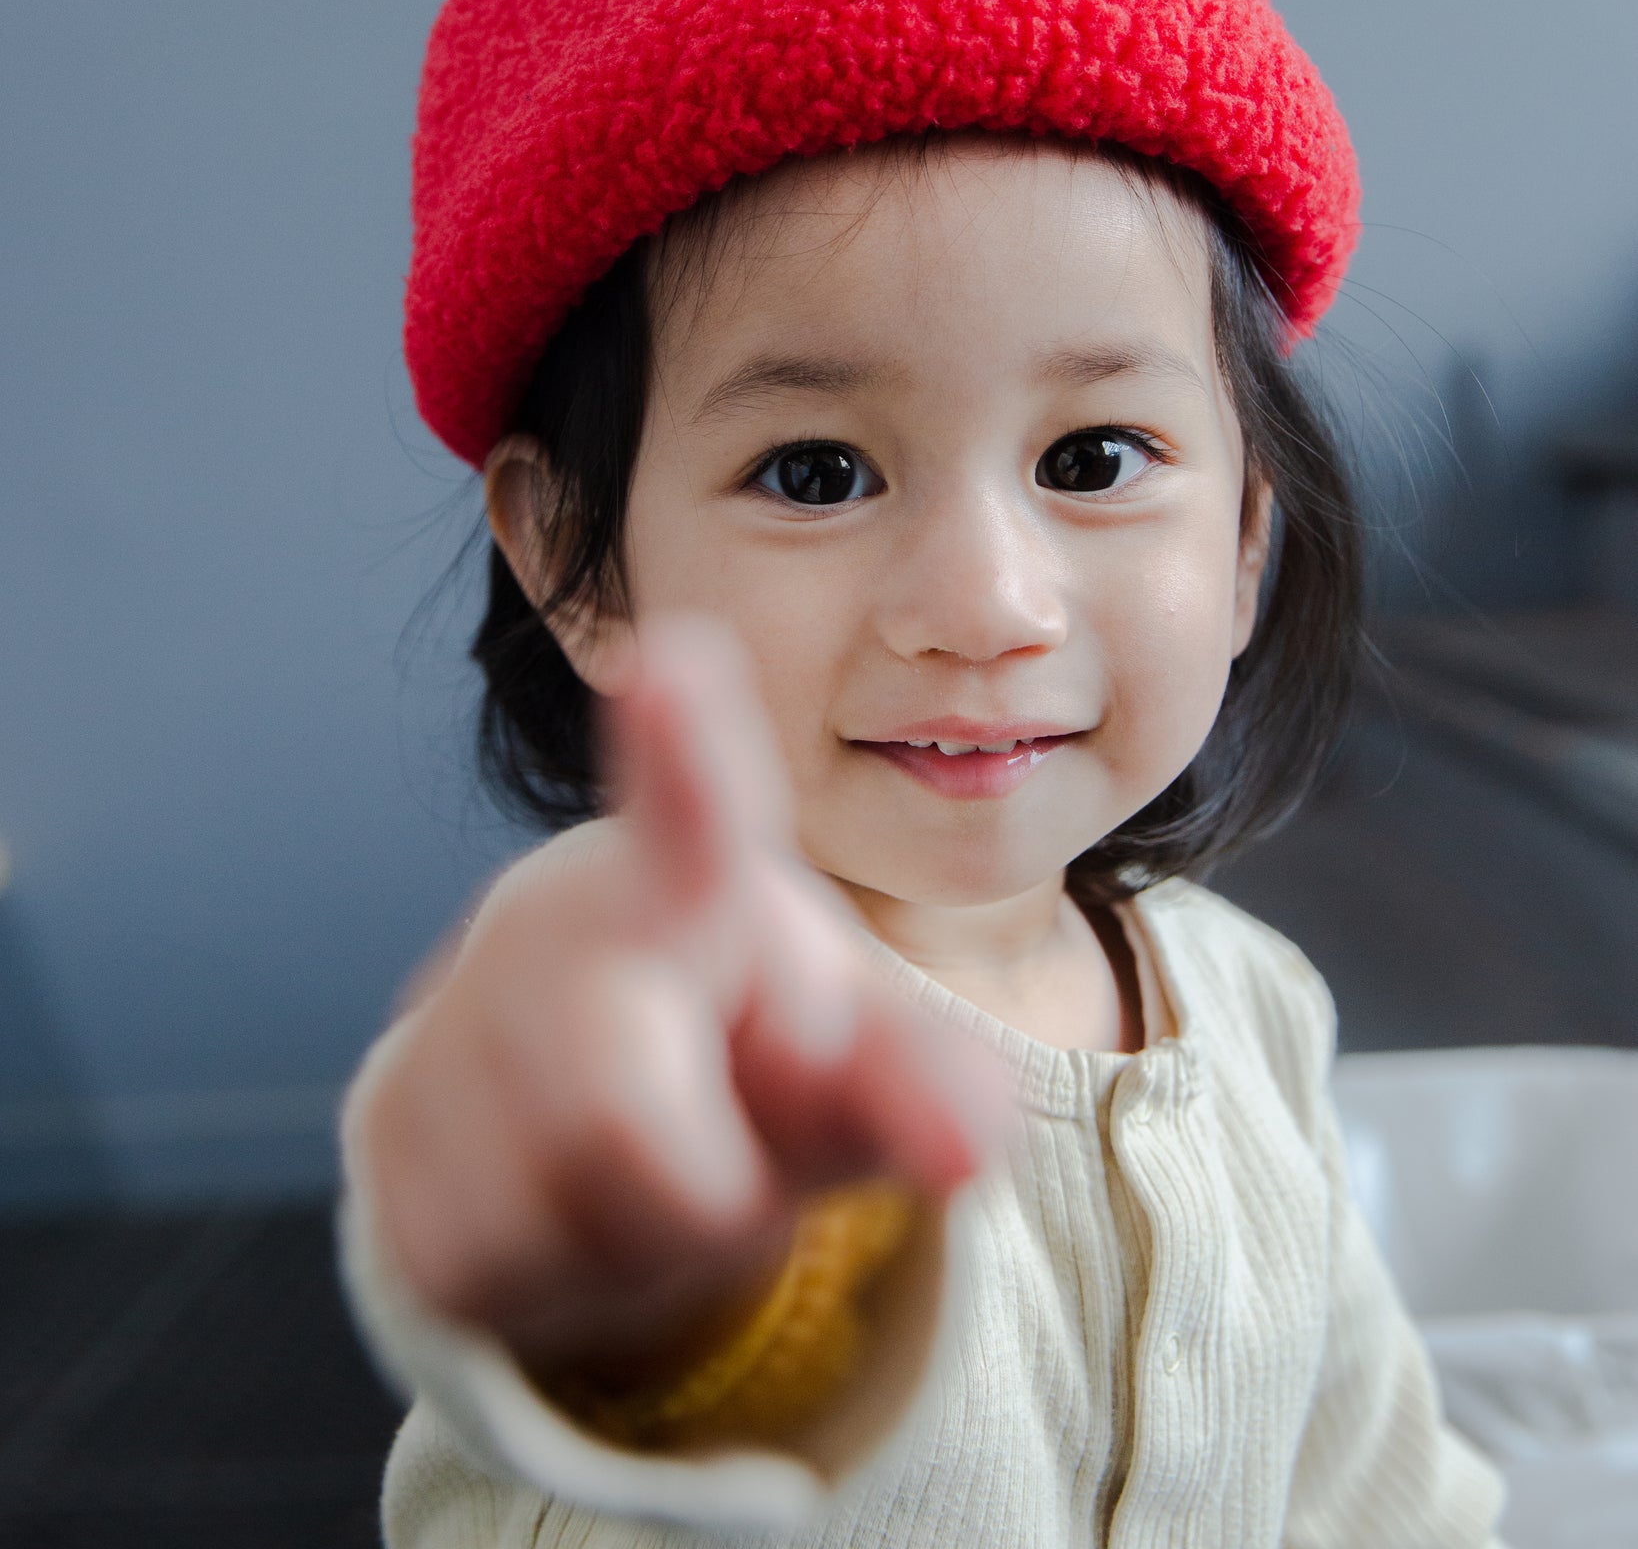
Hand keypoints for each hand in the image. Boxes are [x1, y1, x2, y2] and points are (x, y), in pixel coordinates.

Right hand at [354, 616, 1008, 1376]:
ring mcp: (454, 1023)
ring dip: (636, 1239)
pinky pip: (484, 1264)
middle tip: (721, 1158)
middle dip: (699, 1187)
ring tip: (651, 1173)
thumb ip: (921, 1086)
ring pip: (554, 1215)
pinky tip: (567, 1212)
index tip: (671, 664)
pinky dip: (561, 1275)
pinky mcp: (385, 1136)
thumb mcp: (849, 1061)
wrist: (579, 1104)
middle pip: (614, 1118)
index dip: (684, 746)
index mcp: (684, 876)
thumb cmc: (740, 1039)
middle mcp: (550, 926)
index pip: (693, 815)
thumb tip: (975, 1148)